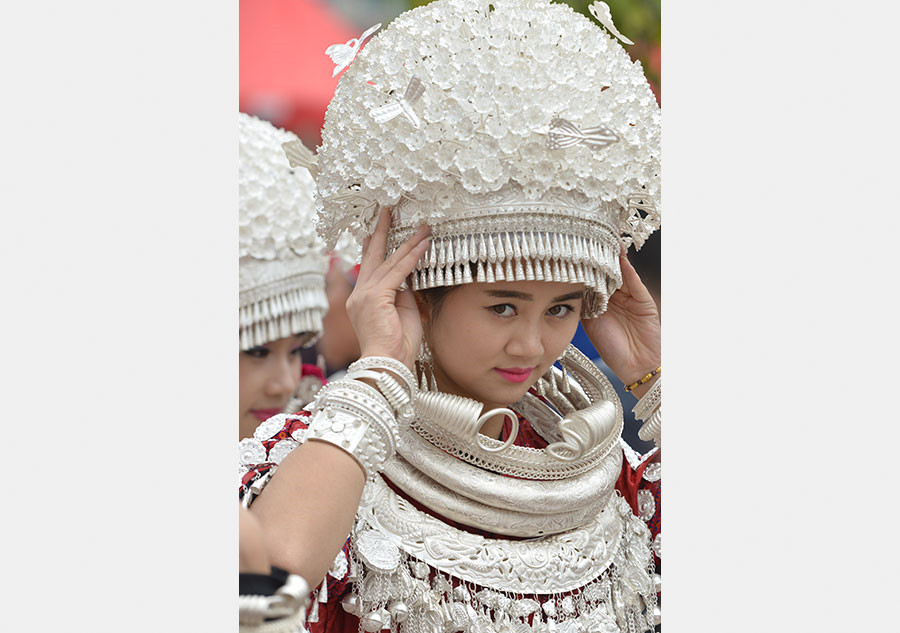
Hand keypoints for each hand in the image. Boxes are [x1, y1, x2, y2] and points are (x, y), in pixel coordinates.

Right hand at [345, 210, 430, 368]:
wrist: (388, 365)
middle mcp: (360, 294)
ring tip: (422, 226)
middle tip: (387, 212)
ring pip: (389, 261)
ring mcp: (365, 295)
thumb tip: (410, 276)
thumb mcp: (402, 313)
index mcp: (363, 300)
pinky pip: (398, 271)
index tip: (378, 231)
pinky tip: (423, 244)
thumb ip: (403, 293)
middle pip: (373, 256)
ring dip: (408, 242)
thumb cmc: (398, 346)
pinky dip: (412, 257)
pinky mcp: (375, 297)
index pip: (370, 267)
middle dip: (381, 232)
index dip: (376, 247)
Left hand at [581, 246, 660, 386]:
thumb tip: (565, 286)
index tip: (569, 251)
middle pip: (604, 272)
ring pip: (619, 273)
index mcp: (600, 301)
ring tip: (602, 240)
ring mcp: (629, 296)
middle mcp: (614, 296)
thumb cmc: (612, 349)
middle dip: (596, 257)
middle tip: (584, 239)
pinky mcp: (643, 299)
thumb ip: (582, 304)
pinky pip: (634, 282)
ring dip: (611, 258)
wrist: (637, 366)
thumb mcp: (590, 324)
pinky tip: (619, 258)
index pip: (590, 279)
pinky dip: (627, 270)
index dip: (581, 266)